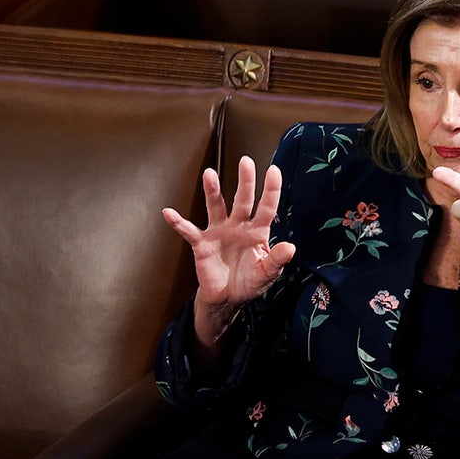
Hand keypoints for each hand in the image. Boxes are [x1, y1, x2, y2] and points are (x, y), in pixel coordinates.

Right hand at [162, 156, 294, 352]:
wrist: (228, 298)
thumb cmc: (250, 282)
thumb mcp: (267, 273)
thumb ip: (277, 260)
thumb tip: (291, 247)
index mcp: (257, 231)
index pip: (266, 207)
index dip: (271, 190)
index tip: (274, 170)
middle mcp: (238, 226)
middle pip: (243, 200)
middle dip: (245, 181)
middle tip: (245, 160)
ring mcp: (219, 232)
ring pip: (216, 207)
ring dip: (213, 191)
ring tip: (209, 174)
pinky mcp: (202, 244)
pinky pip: (189, 231)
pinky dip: (179, 223)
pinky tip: (169, 213)